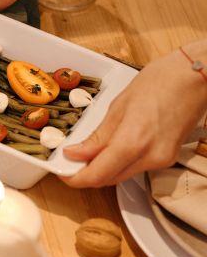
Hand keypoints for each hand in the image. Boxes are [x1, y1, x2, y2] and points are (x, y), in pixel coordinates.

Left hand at [62, 48, 206, 187]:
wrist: (195, 78)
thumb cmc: (159, 82)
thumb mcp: (118, 107)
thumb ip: (98, 136)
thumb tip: (75, 153)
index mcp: (132, 142)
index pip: (97, 174)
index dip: (75, 178)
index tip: (62, 172)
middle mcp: (149, 157)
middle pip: (108, 179)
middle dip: (85, 175)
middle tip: (69, 163)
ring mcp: (160, 160)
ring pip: (121, 176)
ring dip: (101, 170)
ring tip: (85, 154)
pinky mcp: (167, 158)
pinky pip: (135, 168)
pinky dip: (118, 163)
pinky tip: (109, 150)